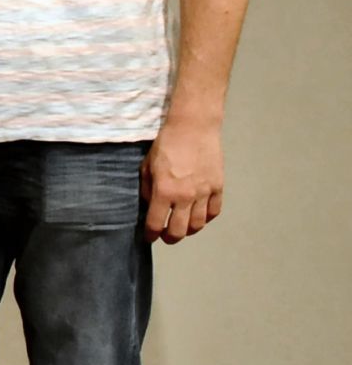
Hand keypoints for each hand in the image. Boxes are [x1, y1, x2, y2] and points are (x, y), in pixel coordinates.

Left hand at [140, 120, 223, 243]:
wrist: (193, 127)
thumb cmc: (167, 144)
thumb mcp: (147, 166)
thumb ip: (147, 189)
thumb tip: (150, 205)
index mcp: (164, 192)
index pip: (155, 224)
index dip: (150, 235)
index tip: (149, 236)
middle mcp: (185, 197)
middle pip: (178, 231)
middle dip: (169, 238)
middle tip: (165, 235)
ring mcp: (204, 193)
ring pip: (197, 225)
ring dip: (188, 230)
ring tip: (183, 226)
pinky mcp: (217, 187)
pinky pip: (213, 212)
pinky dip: (206, 218)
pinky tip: (198, 214)